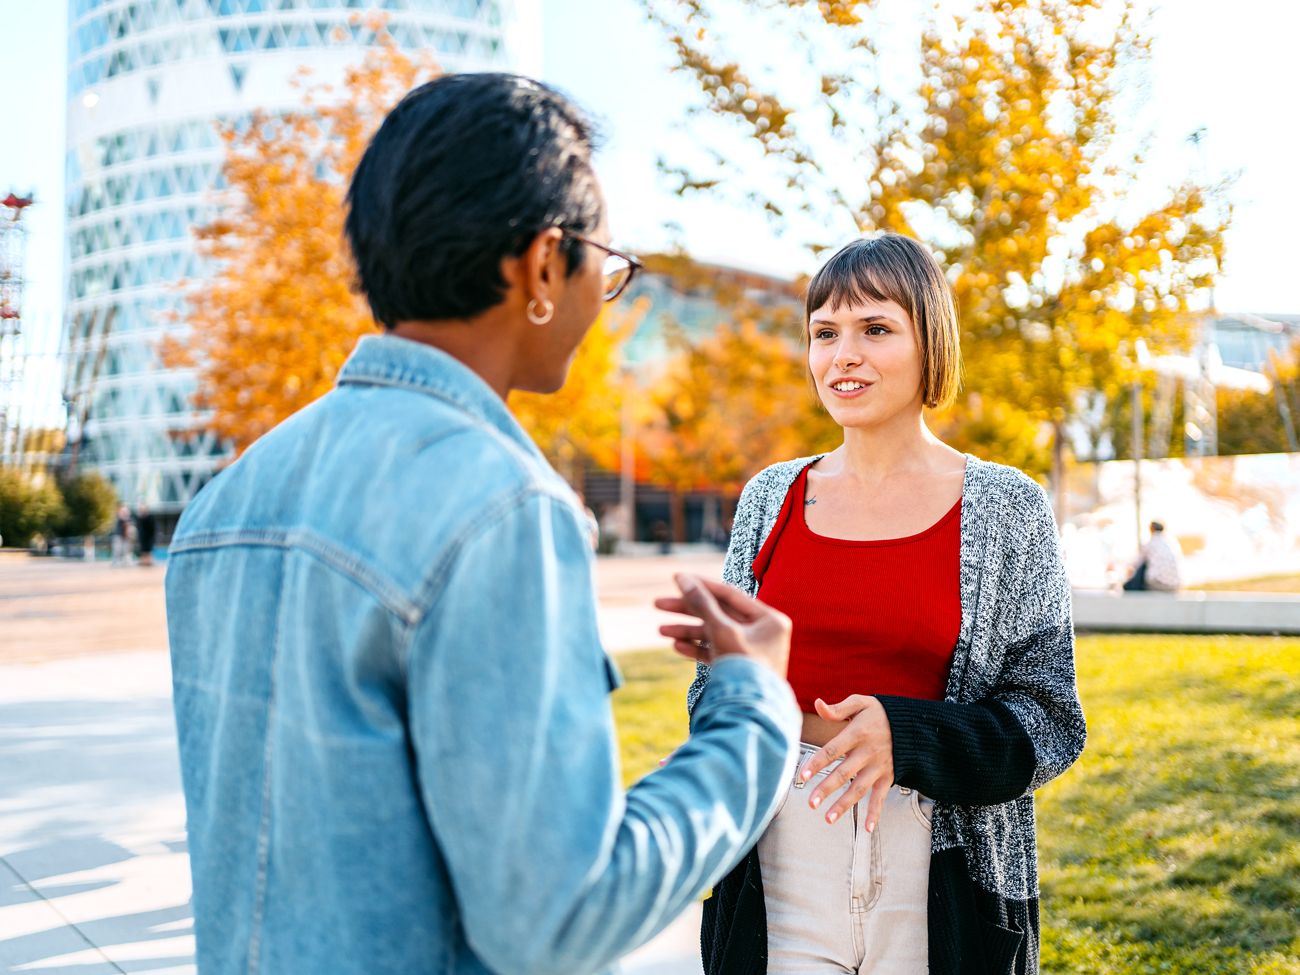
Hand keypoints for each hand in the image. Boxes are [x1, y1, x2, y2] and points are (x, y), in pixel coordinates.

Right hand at [653, 574, 791, 678]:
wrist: (752, 716)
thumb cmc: (744, 669)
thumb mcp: (721, 632)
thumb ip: (702, 603)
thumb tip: (682, 578)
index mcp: (769, 619)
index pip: (729, 595)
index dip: (701, 586)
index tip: (676, 579)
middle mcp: (763, 633)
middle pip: (719, 613)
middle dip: (687, 611)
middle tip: (658, 604)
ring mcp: (751, 651)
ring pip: (714, 633)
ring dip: (687, 631)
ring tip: (661, 630)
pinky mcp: (740, 668)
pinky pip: (716, 652)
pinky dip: (697, 648)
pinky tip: (676, 645)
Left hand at [799, 695, 893, 828]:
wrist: (913, 724)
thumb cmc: (880, 712)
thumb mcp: (861, 703)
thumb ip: (838, 708)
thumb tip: (817, 704)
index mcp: (857, 733)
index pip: (833, 749)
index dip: (817, 762)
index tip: (801, 775)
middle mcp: (868, 752)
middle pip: (844, 773)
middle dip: (826, 789)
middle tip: (810, 803)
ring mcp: (879, 767)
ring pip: (859, 789)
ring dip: (844, 805)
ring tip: (828, 819)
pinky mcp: (889, 776)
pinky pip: (881, 797)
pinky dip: (875, 813)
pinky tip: (867, 829)